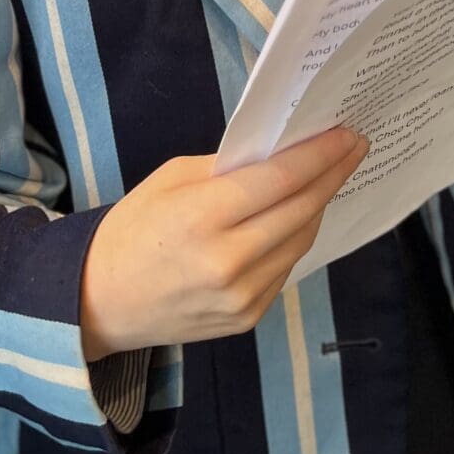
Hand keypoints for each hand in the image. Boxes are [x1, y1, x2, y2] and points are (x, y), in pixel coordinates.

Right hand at [80, 128, 368, 360]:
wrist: (99, 302)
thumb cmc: (133, 228)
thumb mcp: (171, 179)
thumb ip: (227, 168)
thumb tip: (279, 153)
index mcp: (203, 217)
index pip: (281, 179)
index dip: (320, 154)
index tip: (347, 134)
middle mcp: (229, 261)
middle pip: (301, 210)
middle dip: (333, 174)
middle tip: (354, 147)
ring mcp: (241, 297)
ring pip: (301, 241)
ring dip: (319, 205)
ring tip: (329, 177)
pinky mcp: (247, 319)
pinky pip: (285, 269)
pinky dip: (296, 238)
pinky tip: (298, 215)